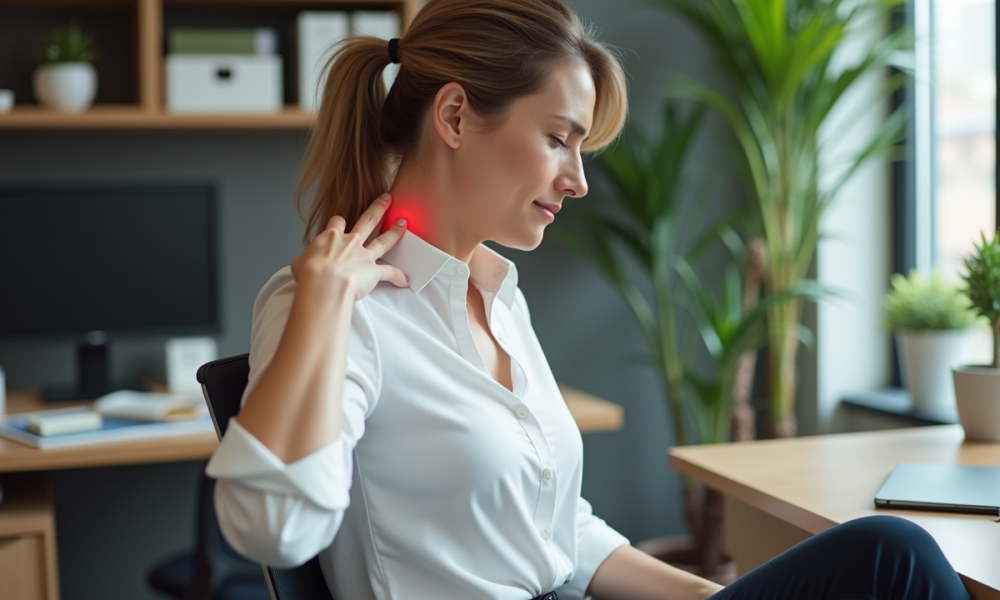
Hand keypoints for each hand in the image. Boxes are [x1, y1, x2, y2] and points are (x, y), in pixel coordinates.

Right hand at [291, 193, 408, 302]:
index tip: (340, 222)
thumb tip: (305, 264)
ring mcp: (364, 255)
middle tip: (387, 198)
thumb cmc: (309, 274)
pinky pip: (390, 273)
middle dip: (378, 207)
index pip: (337, 222)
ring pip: (383, 240)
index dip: (339, 222)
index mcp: (331, 237)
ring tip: (403, 223)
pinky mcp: (374, 271)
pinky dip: (399, 277)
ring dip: (395, 231)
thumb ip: (306, 259)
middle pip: (368, 220)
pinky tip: (405, 280)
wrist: (323, 284)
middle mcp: (350, 241)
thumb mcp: (299, 262)